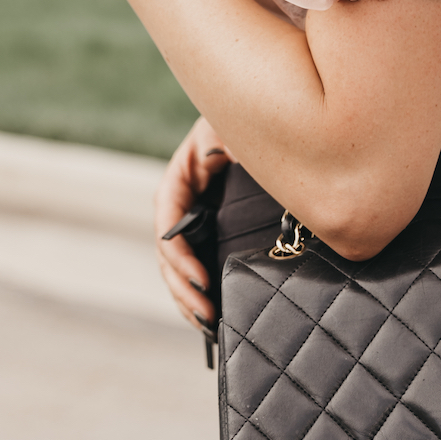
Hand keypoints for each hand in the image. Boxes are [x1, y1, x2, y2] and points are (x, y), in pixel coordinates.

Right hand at [155, 117, 234, 329]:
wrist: (273, 117)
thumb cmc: (254, 116)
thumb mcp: (239, 130)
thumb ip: (232, 146)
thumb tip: (231, 162)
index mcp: (182, 174)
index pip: (167, 219)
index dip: (179, 254)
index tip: (201, 279)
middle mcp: (184, 198)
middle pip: (168, 251)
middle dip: (182, 286)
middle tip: (206, 313)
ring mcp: (198, 216)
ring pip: (178, 264)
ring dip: (187, 296)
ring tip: (206, 323)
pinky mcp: (214, 229)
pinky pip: (199, 262)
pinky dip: (199, 290)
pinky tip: (211, 314)